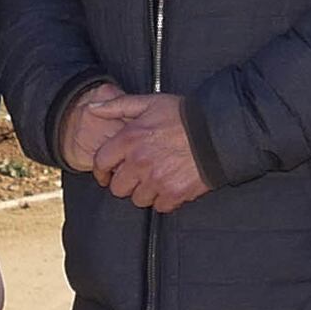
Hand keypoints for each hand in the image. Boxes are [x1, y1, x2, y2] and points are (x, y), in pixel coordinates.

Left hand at [74, 90, 208, 213]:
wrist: (217, 132)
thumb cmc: (184, 115)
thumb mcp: (149, 102)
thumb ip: (118, 105)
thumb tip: (93, 108)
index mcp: (129, 139)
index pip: (101, 163)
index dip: (101, 171)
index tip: (107, 174)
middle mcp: (139, 162)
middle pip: (118, 188)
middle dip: (125, 183)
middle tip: (137, 175)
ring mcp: (156, 180)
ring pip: (138, 199)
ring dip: (145, 192)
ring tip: (157, 179)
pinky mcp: (174, 193)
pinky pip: (160, 206)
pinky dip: (165, 199)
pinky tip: (171, 185)